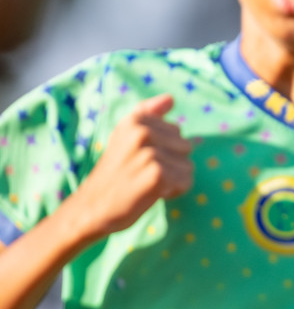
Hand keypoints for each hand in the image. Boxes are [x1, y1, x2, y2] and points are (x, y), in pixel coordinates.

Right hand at [64, 94, 193, 239]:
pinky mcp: (157, 174)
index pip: (176, 131)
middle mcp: (142, 132)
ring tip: (145, 184)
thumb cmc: (113, 175)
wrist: (89, 210)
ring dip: (172, 179)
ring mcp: (150, 152)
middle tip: (141, 174)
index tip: (138, 159)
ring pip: (188, 166)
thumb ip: (147, 115)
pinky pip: (185, 181)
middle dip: (170, 164)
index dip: (163, 150)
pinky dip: (173, 192)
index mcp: (135, 120)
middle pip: (186, 147)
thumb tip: (170, 98)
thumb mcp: (124, 138)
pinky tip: (151, 194)